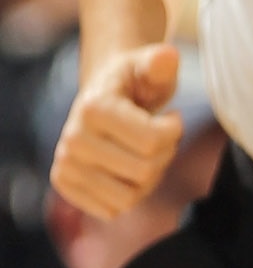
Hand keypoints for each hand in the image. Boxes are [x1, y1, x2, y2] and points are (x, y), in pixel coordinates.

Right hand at [51, 41, 181, 215]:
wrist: (104, 95)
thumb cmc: (135, 81)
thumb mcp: (151, 66)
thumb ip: (161, 62)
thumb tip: (166, 57)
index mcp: (93, 108)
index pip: (153, 142)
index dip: (174, 131)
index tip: (171, 116)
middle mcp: (72, 138)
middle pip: (144, 172)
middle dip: (164, 156)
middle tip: (158, 137)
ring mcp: (65, 163)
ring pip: (130, 198)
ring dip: (148, 179)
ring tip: (143, 153)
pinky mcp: (64, 183)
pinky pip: (112, 210)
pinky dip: (129, 194)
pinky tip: (126, 170)